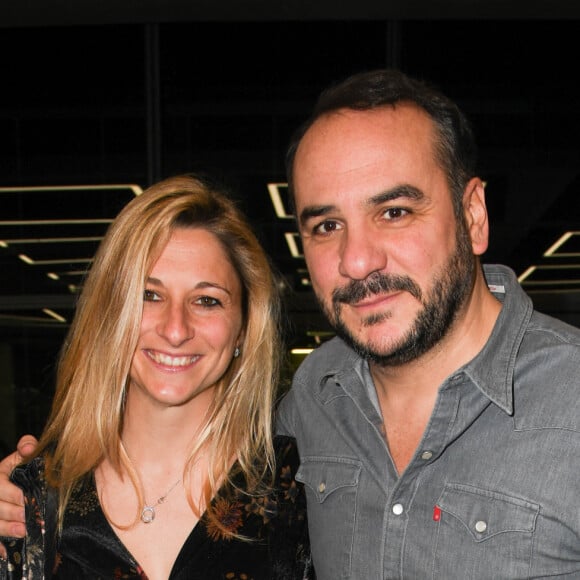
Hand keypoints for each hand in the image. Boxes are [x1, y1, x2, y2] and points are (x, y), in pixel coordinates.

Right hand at [0, 435, 37, 556]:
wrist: (6, 487)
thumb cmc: (14, 473)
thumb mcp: (18, 458)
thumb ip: (26, 448)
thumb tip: (28, 446)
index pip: (0, 486)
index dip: (12, 493)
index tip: (26, 498)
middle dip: (11, 513)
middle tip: (27, 518)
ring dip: (6, 529)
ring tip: (23, 531)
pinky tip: (6, 551)